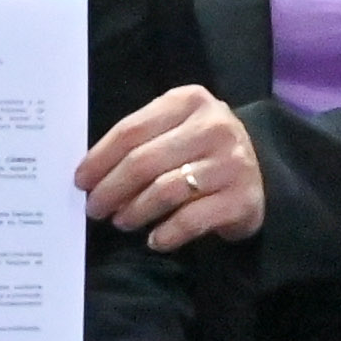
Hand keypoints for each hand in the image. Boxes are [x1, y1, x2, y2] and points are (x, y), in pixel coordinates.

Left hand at [82, 85, 261, 249]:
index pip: (131, 130)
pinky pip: (191, 220)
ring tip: (121, 222)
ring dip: (135, 211)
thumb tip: (91, 175)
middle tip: (95, 208)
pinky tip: (154, 240)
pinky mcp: (241, 198)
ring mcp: (231, 162)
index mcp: (189, 101)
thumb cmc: (201, 149)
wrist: (259, 172)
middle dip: (111, 189)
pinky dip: (166, 234)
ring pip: (165, 191)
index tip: (81, 181)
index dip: (100, 159)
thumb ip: (140, 141)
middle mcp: (214, 126)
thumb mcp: (175, 128)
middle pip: (144, 161)